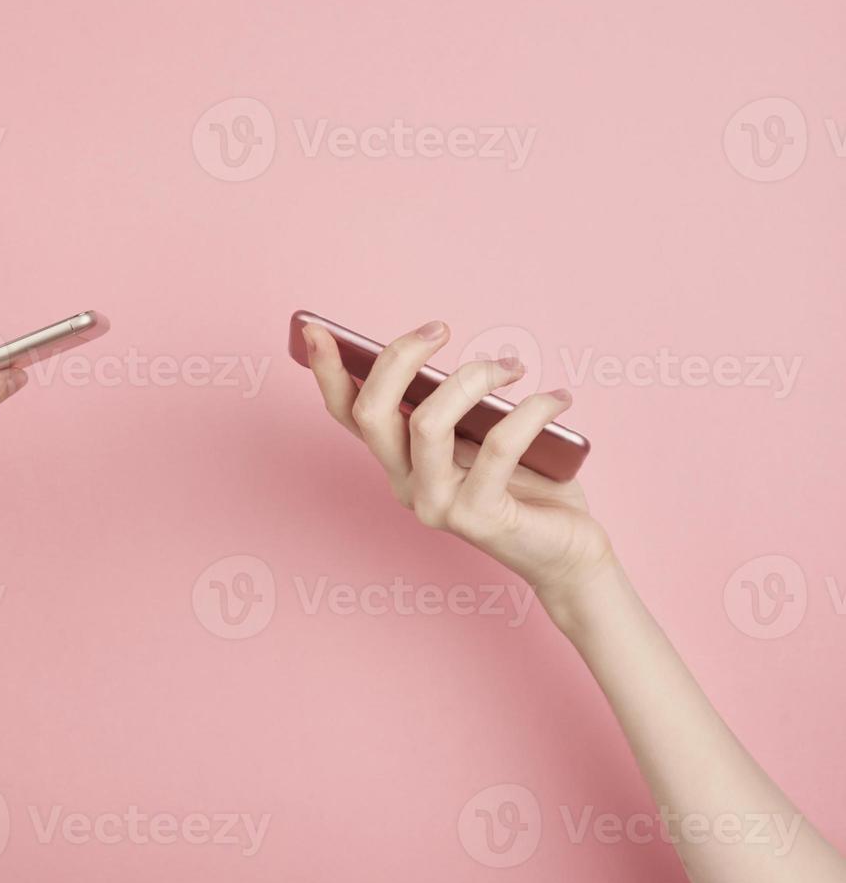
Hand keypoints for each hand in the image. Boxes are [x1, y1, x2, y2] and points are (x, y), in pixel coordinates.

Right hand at [302, 321, 613, 606]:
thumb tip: (443, 349)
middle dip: (400, 356)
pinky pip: (498, 446)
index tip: (318, 330)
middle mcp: (406, 485)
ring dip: (472, 378)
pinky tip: (557, 399)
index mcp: (400, 461)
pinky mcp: (478, 518)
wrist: (565, 552)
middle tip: (440, 329)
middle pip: (372, 412)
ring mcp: (437, 505)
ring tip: (512, 367)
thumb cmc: (526, 486)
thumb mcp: (480, 436)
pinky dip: (532, 411)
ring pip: (427, 423)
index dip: (327, 372)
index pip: (348, 415)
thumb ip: (456, 405)